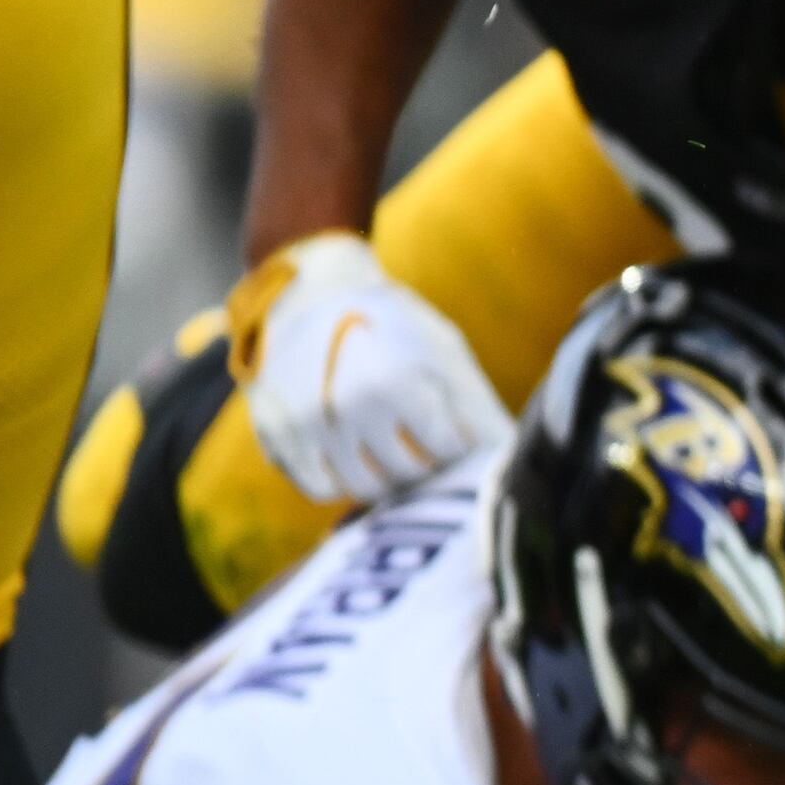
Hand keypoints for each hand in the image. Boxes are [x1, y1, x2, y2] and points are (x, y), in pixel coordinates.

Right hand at [233, 232, 506, 504]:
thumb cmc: (393, 324)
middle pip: (409, 474)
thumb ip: (477, 405)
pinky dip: (344, 481)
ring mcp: (305, 424)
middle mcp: (346, 406)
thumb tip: (508, 458)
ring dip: (387, 478)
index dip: (457, 443)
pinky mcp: (276, 435)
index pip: (449, 451)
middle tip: (424, 444)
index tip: (452, 428)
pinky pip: (322, 488)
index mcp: (397, 381)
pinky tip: (355, 453)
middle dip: (425, 464)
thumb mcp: (443, 349)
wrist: (310, 295)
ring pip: (365, 490)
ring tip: (393, 448)